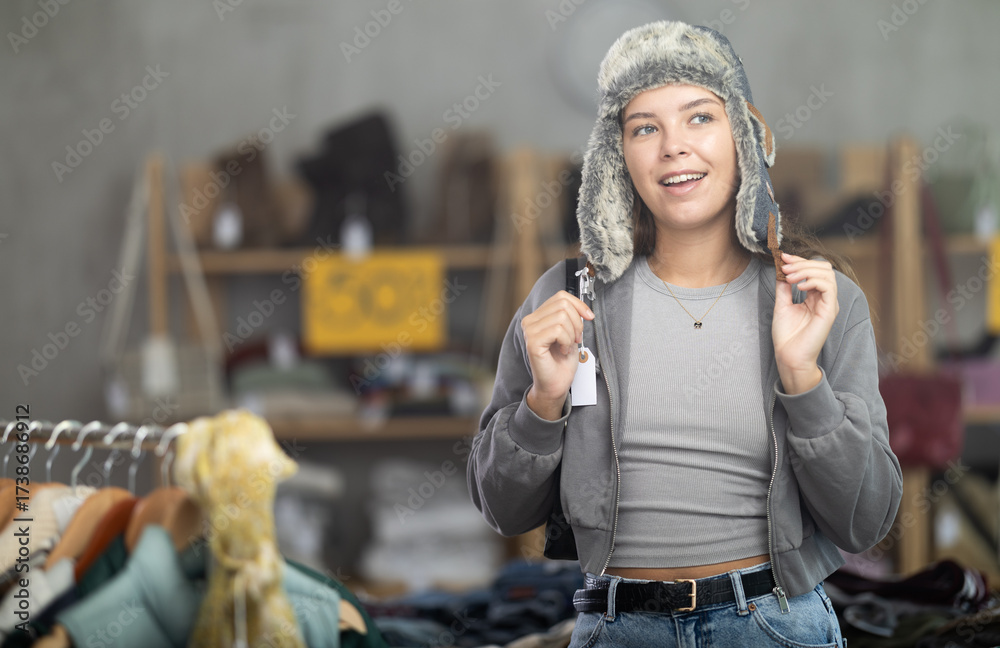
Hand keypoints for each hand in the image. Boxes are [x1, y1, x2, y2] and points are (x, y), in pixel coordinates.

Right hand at [521, 290, 594, 418]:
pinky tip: (562, 350)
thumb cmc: (562, 362)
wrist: (556, 384)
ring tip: (567, 345)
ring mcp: (530, 330)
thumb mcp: (570, 333)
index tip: (588, 317)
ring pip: (561, 316)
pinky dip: (566, 341)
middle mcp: (530, 321)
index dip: (578, 304)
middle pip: (562, 304)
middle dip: (577, 322)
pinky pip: (557, 330)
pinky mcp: (533, 341)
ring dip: (572, 333)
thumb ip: (571, 317)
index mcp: (539, 316)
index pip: (560, 296)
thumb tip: (583, 308)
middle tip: (575, 338)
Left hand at [773, 252, 838, 393]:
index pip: (813, 270)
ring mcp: (828, 304)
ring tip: (789, 277)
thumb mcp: (782, 305)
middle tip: (785, 267)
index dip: (799, 261)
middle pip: (823, 268)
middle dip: (802, 263)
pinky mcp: (830, 310)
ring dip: (805, 270)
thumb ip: (784, 287)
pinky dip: (813, 281)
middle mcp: (824, 298)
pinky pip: (828, 287)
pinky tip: (798, 286)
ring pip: (826, 274)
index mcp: (814, 296)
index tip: (783, 258)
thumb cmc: (787, 335)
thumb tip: (781, 270)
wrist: (789, 356)